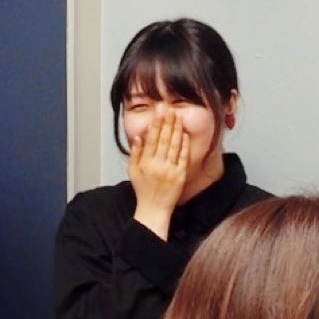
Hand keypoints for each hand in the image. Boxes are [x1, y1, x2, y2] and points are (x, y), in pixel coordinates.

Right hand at [129, 112, 188, 238]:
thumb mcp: (133, 172)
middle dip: (167, 123)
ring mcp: (170, 170)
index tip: (159, 113)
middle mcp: (158, 165)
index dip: (156, 125)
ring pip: (174, 146)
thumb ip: (135, 153)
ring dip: (177, 130)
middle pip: (164, 139)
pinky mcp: (180, 175)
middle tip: (170, 109)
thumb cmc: (143, 190)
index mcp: (146, 163)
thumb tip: (138, 137)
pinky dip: (184, 145)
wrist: (154, 209)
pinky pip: (183, 157)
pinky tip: (185, 134)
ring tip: (178, 117)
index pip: (152, 139)